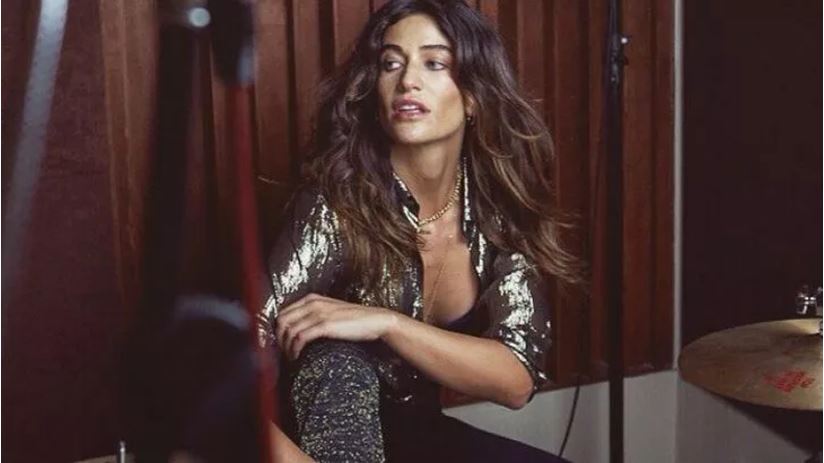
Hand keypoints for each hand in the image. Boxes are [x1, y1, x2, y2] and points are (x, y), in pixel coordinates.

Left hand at [275, 293, 396, 359]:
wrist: (376, 320)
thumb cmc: (355, 319)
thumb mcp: (332, 311)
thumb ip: (316, 315)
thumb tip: (300, 330)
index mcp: (312, 299)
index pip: (283, 313)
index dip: (278, 330)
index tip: (282, 344)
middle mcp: (312, 303)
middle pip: (282, 321)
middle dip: (279, 339)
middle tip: (284, 353)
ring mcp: (318, 313)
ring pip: (289, 330)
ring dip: (286, 347)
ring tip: (292, 358)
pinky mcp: (325, 325)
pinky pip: (300, 337)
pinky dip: (295, 349)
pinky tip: (298, 357)